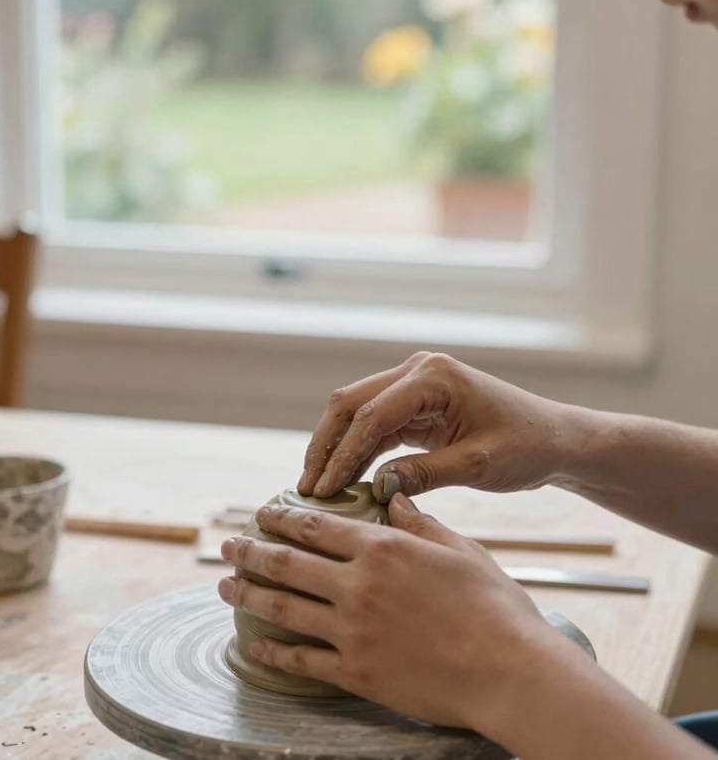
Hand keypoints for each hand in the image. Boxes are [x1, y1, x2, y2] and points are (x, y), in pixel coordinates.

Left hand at [218, 494, 562, 732]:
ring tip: (224, 584)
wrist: (508, 670)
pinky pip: (300, 659)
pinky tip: (254, 645)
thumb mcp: (458, 550)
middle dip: (250, 551)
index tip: (261, 513)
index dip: (282, 517)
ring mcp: (351, 630)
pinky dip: (272, 650)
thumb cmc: (492, 606)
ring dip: (247, 593)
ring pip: (283, 606)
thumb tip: (395, 497)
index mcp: (382, 548)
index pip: (316, 526)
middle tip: (228, 546)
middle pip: (287, 563)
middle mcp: (357, 585)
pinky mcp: (355, 672)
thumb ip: (420, 523)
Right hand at [297, 351, 584, 499]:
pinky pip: (375, 424)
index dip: (343, 455)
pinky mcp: (416, 402)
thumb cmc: (526, 447)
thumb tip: (376, 488)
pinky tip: (343, 479)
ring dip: (336, 448)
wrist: (555, 439)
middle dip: (326, 446)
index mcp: (434, 377)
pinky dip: (357, 450)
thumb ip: (424, 474)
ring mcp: (415, 384)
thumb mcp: (478, 466)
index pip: (372, 414)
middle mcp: (418, 371)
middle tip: (307, 489)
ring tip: (317, 489)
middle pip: (351, 403)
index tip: (324, 491)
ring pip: (356, 412)